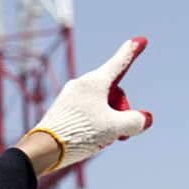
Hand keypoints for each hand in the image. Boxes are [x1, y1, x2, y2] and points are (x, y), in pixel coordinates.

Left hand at [27, 37, 152, 172]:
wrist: (43, 148)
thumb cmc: (79, 133)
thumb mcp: (114, 128)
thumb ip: (134, 121)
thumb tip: (145, 119)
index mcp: (95, 81)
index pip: (119, 63)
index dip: (132, 52)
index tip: (140, 40)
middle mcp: (81, 84)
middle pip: (112, 91)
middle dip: (119, 110)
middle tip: (118, 132)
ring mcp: (69, 96)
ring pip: (99, 103)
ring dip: (106, 118)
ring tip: (98, 137)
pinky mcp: (62, 109)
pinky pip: (85, 110)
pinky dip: (93, 122)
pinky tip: (86, 138)